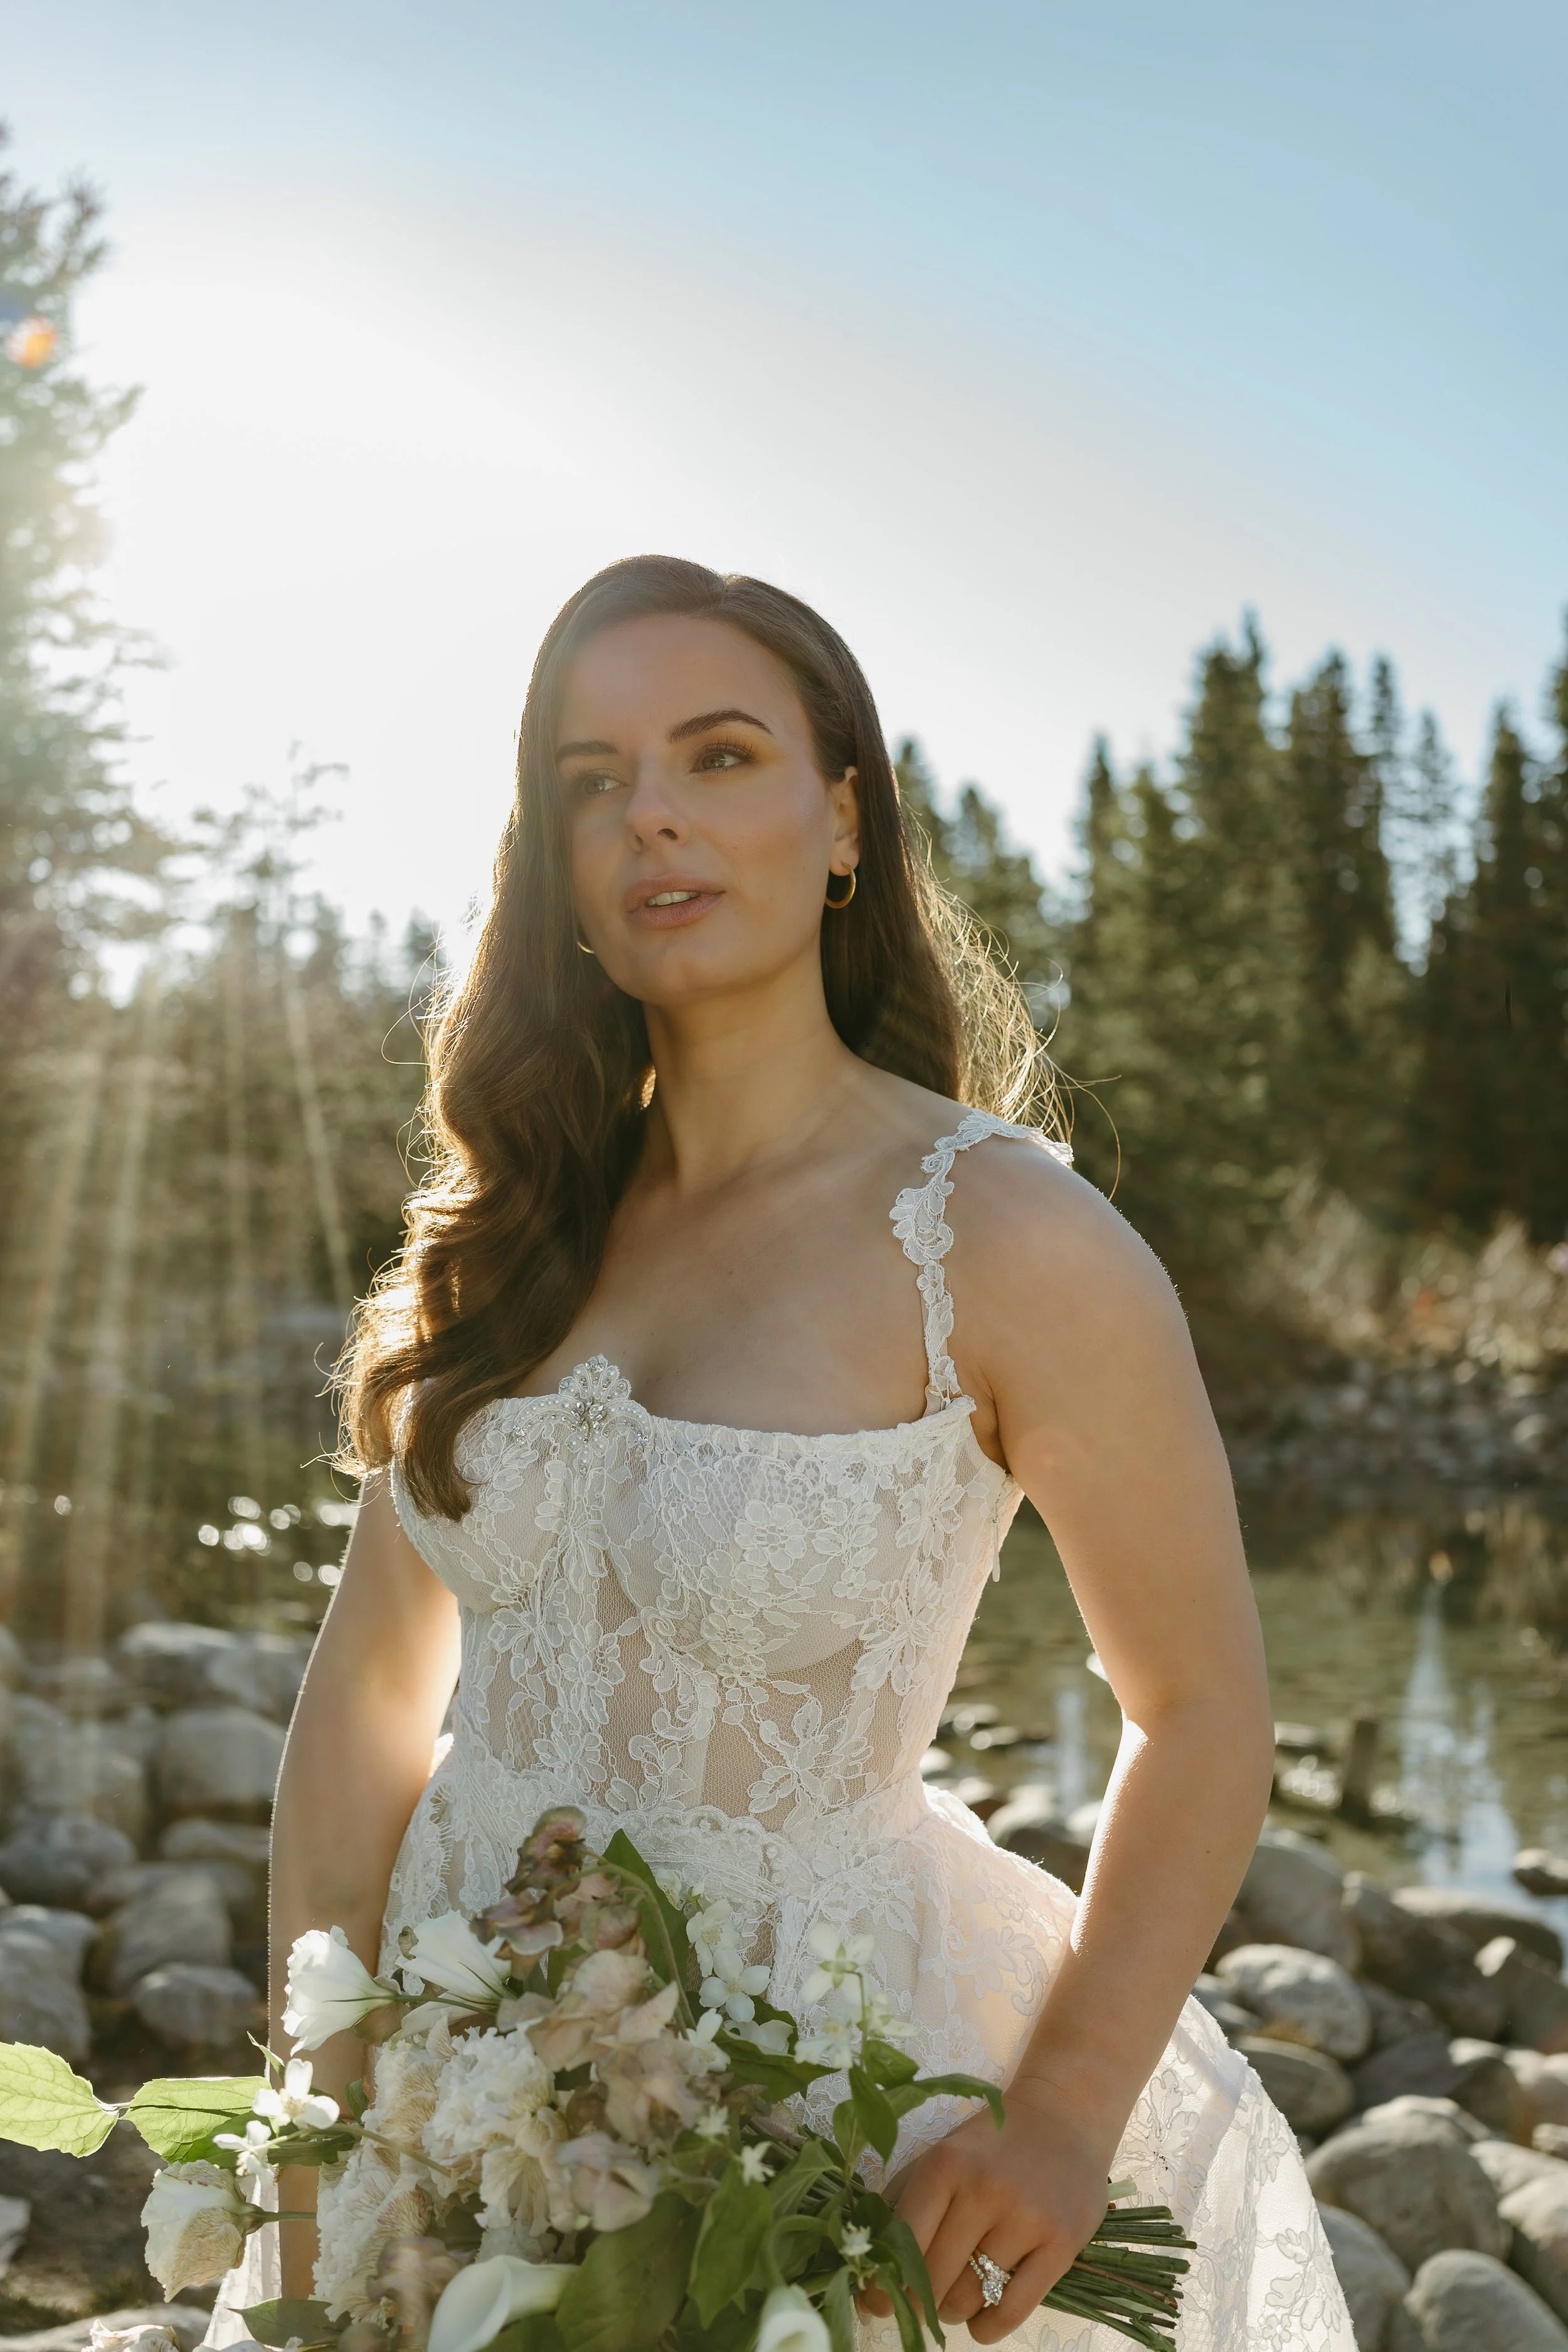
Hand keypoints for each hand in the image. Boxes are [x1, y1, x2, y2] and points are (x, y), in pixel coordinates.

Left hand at [880, 2084, 1117, 2345]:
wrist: (1063, 2115)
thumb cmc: (989, 2145)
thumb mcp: (940, 2156)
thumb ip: (901, 2201)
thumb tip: (863, 2261)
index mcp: (944, 2165)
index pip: (901, 2242)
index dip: (882, 2284)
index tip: (876, 2302)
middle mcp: (984, 2189)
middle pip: (932, 2278)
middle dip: (918, 2302)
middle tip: (919, 2302)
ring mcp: (1026, 2218)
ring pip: (968, 2299)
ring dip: (952, 2312)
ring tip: (954, 2298)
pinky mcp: (1061, 2245)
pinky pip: (1011, 2310)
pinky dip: (987, 2328)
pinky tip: (981, 2318)